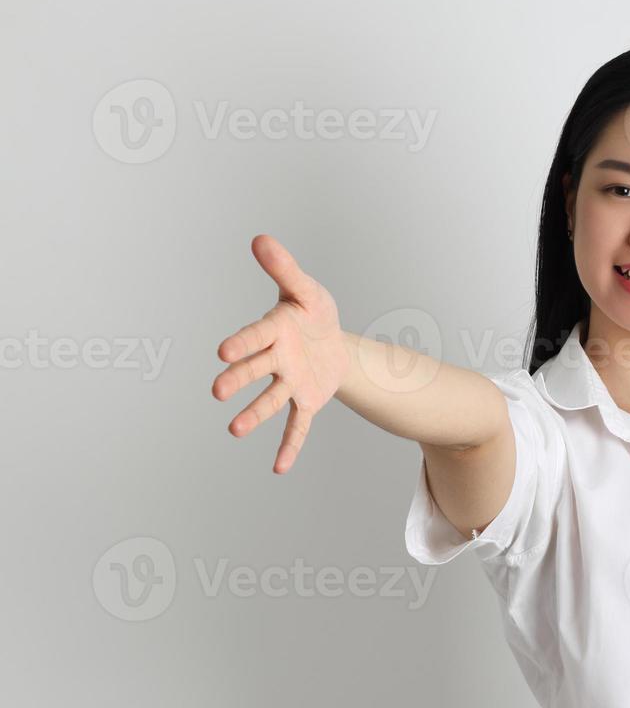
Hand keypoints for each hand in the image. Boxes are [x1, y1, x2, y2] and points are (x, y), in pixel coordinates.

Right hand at [212, 234, 349, 472]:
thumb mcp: (306, 289)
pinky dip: (290, 445)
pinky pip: (297, 425)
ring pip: (270, 400)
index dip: (242, 343)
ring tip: (234, 430)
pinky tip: (280, 468)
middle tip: (218, 390)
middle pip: (255, 370)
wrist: (334, 342)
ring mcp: (288, 383)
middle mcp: (275, 360)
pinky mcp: (305, 401)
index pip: (255, 337)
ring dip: (253, 415)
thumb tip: (260, 238)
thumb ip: (284, 268)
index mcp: (272, 331)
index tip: (223, 351)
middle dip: (238, 379)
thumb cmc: (313, 313)